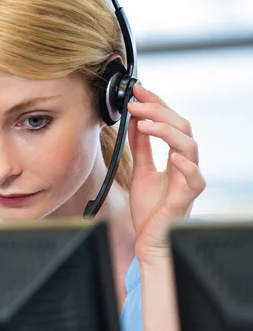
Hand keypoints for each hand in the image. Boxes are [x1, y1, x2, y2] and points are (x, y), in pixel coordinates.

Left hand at [127, 83, 205, 263]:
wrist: (148, 240)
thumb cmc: (150, 211)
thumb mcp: (142, 171)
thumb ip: (141, 148)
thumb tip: (135, 121)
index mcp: (176, 156)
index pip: (171, 122)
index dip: (157, 104)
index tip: (138, 90)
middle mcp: (185, 164)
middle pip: (182, 127)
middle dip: (158, 111)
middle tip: (135, 103)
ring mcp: (187, 180)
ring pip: (189, 146)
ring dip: (166, 131)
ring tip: (143, 123)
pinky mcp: (186, 198)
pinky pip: (195, 179)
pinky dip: (186, 166)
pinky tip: (172, 157)